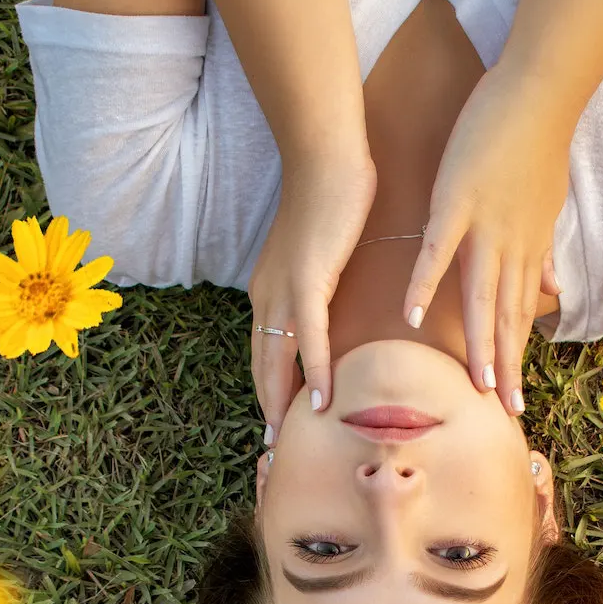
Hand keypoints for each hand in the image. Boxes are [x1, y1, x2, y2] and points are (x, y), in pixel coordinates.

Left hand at [247, 148, 377, 437]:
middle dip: (269, 408)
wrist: (327, 155)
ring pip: (277, 360)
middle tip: (277, 447)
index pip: (265, 351)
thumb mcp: (324, 251)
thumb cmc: (332, 195)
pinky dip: (314, 372)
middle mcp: (268, 295)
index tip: (279, 422)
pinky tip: (323, 401)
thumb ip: (325, 282)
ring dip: (284, 403)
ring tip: (293, 438)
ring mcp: (284, 289)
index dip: (270, 389)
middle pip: (263, 365)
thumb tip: (339, 306)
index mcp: (269, 290)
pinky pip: (309, 338)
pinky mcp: (308, 280)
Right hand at [401, 63, 566, 413]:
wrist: (540, 92)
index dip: (517, 354)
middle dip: (506, 365)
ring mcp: (484, 225)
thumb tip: (556, 291)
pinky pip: (438, 250)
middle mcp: (510, 246)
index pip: (521, 312)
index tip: (515, 395)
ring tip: (472, 384)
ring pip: (480, 295)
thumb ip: (544, 254)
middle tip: (504, 411)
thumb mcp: (549, 205)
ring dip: (477, 342)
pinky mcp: (458, 200)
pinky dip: (425, 282)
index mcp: (527, 248)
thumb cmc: (539, 142)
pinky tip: (412, 314)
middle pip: (506, 316)